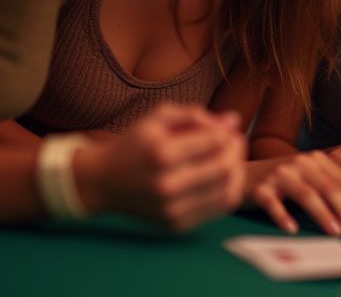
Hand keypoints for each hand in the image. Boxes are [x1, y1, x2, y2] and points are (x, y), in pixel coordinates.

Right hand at [74, 104, 246, 230]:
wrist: (102, 182)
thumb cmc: (134, 144)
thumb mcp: (157, 118)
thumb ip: (195, 115)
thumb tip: (233, 121)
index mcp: (162, 152)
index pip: (215, 141)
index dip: (228, 132)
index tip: (227, 128)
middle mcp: (167, 184)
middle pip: (225, 167)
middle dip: (237, 150)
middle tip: (235, 142)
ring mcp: (172, 208)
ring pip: (228, 190)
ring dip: (238, 171)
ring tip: (231, 159)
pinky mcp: (177, 224)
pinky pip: (219, 208)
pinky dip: (229, 190)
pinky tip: (223, 177)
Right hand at [247, 151, 340, 237]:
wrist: (242, 174)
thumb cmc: (281, 181)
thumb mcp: (307, 177)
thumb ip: (329, 188)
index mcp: (316, 160)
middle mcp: (299, 163)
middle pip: (330, 187)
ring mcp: (279, 174)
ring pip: (306, 194)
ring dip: (324, 215)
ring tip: (337, 232)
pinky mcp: (259, 188)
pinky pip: (273, 203)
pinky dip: (283, 216)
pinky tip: (292, 229)